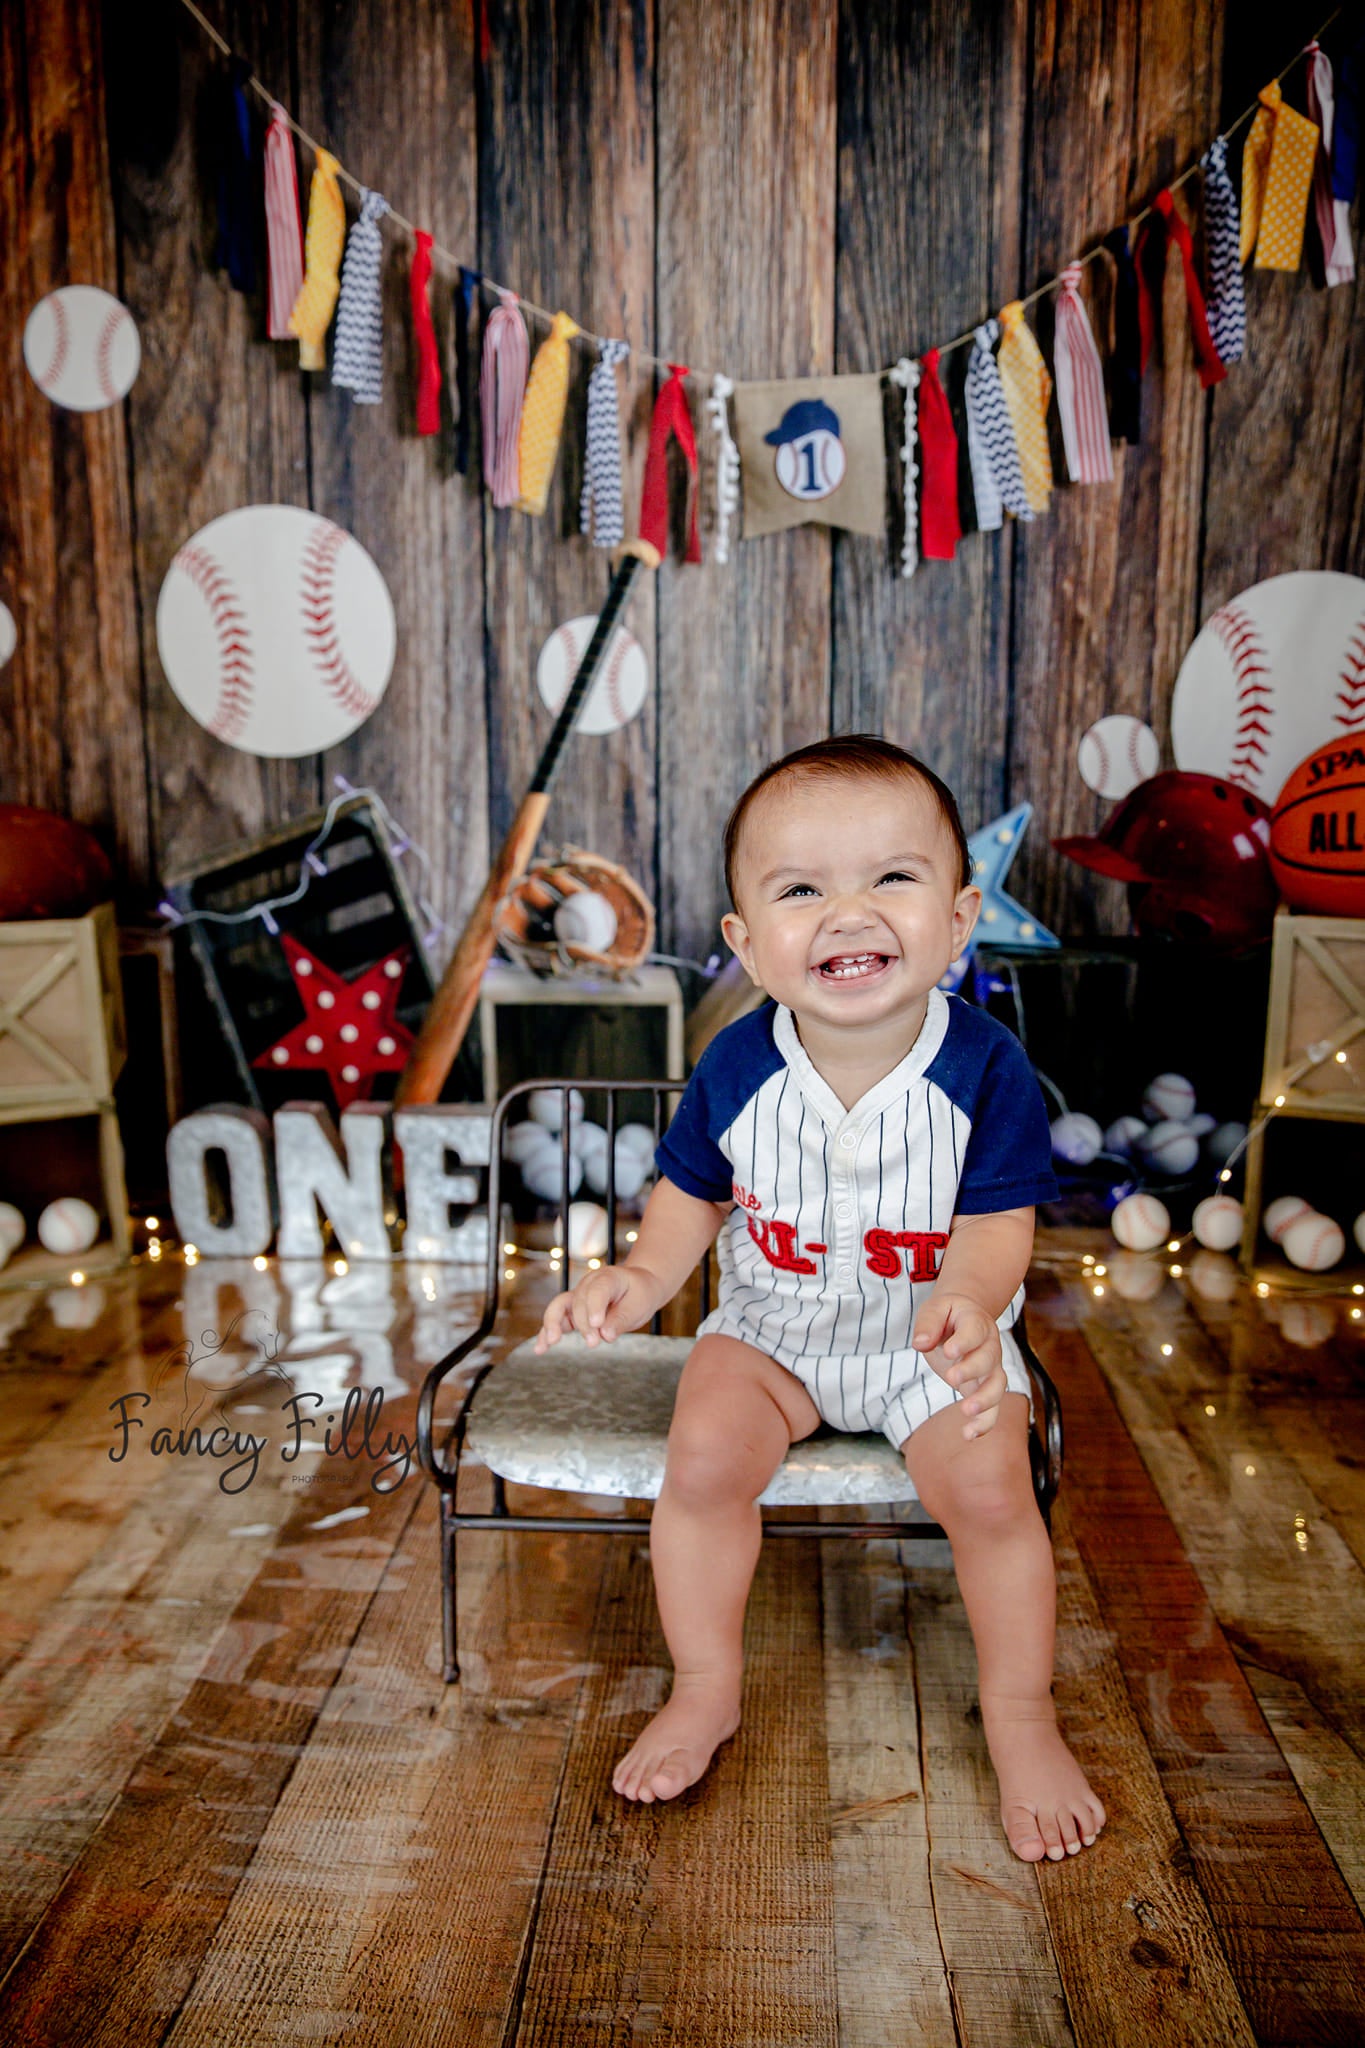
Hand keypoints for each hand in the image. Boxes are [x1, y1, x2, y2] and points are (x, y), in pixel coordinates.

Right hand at [534, 1263, 658, 1352]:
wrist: (638, 1286)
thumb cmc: (640, 1295)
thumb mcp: (639, 1306)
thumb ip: (622, 1319)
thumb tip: (606, 1335)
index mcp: (608, 1277)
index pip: (597, 1289)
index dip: (595, 1306)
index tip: (598, 1324)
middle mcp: (588, 1284)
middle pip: (579, 1302)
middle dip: (583, 1324)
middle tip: (594, 1342)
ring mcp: (578, 1295)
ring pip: (559, 1306)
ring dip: (554, 1323)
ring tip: (552, 1341)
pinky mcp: (572, 1310)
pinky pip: (556, 1319)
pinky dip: (546, 1332)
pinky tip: (540, 1348)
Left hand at [912, 1291, 1006, 1439]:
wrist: (965, 1318)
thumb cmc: (947, 1314)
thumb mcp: (934, 1308)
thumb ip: (928, 1323)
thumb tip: (920, 1343)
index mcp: (976, 1321)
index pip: (975, 1331)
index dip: (964, 1341)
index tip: (950, 1351)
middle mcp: (990, 1346)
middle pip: (989, 1359)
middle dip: (972, 1370)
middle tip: (951, 1378)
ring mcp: (991, 1368)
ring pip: (997, 1386)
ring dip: (985, 1400)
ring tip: (966, 1411)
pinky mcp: (985, 1388)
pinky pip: (993, 1408)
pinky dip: (985, 1423)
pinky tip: (969, 1435)